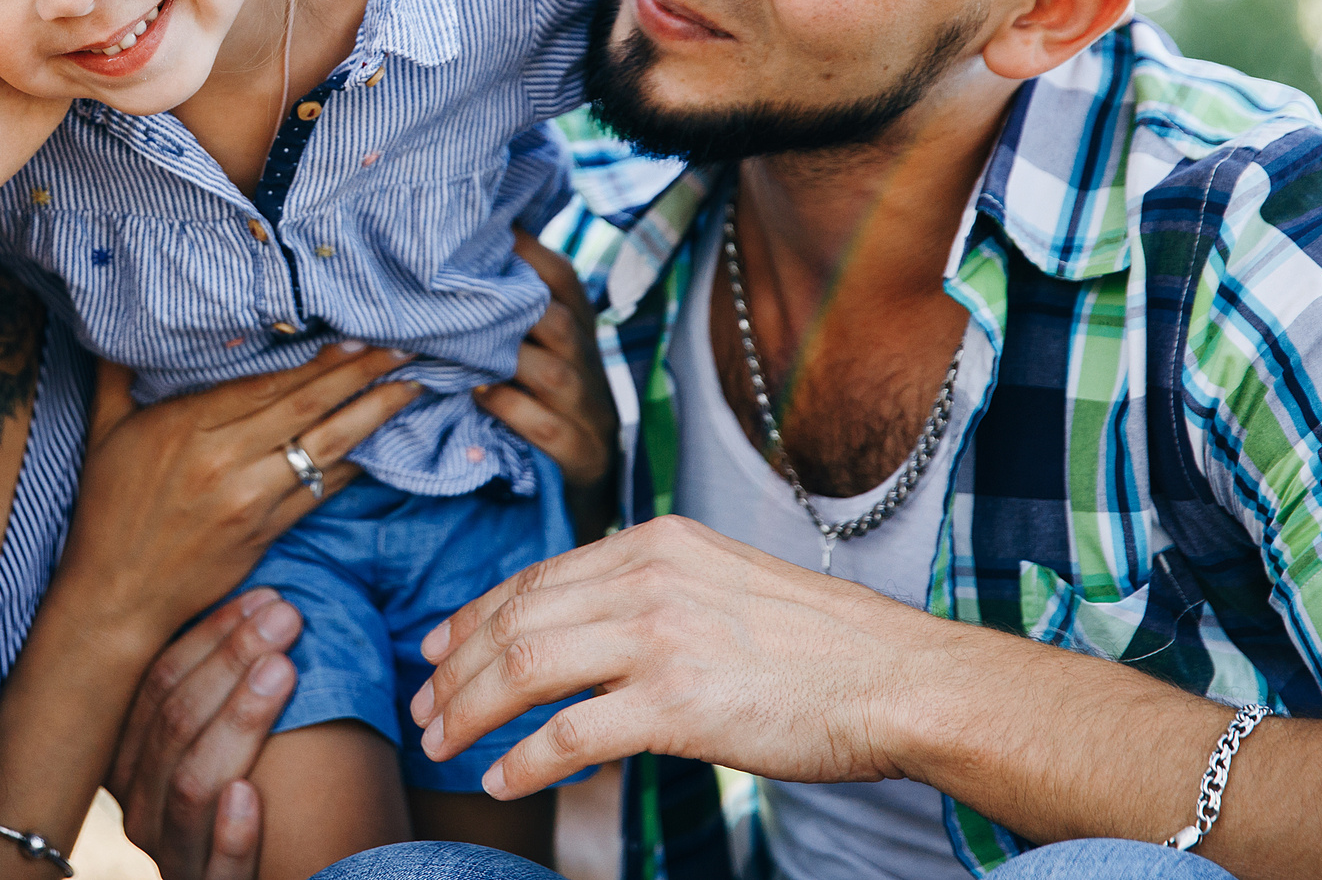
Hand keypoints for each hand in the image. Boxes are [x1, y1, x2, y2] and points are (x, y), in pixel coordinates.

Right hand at [58, 343, 421, 641]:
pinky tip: (379, 448)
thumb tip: (113, 325)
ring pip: (325, 446)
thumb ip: (115, 372)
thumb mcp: (103, 430)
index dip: (319, 360)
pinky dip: (353, 467)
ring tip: (410, 388)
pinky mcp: (266, 532)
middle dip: (360, 374)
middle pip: (307, 406)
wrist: (117, 595)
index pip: (268, 382)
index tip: (356, 336)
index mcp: (187, 425)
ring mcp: (250, 498)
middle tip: (403, 349)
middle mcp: (224, 458)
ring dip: (373, 415)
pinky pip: (321, 492)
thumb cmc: (107, 510)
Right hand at [108, 589, 303, 879]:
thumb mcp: (231, 739)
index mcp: (135, 758)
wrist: (285, 875)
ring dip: (236, 723)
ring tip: (281, 673)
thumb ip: (226, 688)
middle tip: (284, 618)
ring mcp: (174, 857)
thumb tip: (263, 602)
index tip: (265, 597)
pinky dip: (230, 835)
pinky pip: (215, 872)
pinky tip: (250, 796)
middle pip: (172, 723)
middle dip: (230, 661)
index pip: (158, 682)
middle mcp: (141, 807)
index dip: (211, 635)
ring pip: (188, 785)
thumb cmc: (265, 797)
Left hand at [408, 514, 951, 797]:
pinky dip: (523, 760)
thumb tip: (587, 631)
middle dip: (455, 667)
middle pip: (515, 620)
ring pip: (525, 668)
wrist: (899, 677)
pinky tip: (500, 779)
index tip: (437, 646)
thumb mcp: (722, 581)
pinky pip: (569, 734)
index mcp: (654, 542)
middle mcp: (646, 577)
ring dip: (471, 710)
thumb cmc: (821, 644)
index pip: (536, 576)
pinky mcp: (677, 703)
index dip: (474, 614)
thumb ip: (654, 592)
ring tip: (442, 744)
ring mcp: (659, 638)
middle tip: (422, 706)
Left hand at [475, 228, 613, 492]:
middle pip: (561, 321)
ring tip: (457, 348)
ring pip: (556, 373)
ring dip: (506, 358)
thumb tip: (458, 255)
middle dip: (512, 306)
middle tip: (451, 294)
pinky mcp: (582, 455)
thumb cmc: (548, 400)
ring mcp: (589, 411)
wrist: (590, 478)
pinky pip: (548, 427)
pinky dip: (511, 409)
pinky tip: (478, 396)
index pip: (563, 277)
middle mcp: (590, 364)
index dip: (527, 251)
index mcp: (580, 330)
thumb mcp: (539, 349)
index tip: (482, 231)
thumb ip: (511, 309)